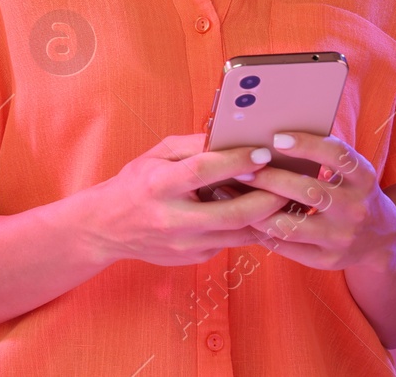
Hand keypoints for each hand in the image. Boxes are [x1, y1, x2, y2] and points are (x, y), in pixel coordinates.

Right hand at [78, 133, 291, 266]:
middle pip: (231, 213)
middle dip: (266, 199)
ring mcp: (185, 244)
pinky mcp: (194, 258)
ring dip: (265, 217)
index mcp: (159, 184)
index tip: (263, 153)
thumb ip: (192, 146)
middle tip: (287, 184)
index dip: (236, 161)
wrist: (108, 227)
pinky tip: (259, 214)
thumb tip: (229, 138)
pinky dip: (249, 228)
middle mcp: (172, 218)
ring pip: (238, 234)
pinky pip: (231, 242)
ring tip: (283, 200)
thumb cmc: (135, 183)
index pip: (203, 170)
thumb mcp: (156, 155)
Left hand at [240, 131, 395, 271]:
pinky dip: (262, 231)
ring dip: (258, 209)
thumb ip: (324, 156)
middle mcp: (356, 208)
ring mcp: (341, 238)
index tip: (277, 139)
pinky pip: (286, 246)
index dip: (307, 145)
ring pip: (291, 224)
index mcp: (364, 178)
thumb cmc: (352, 193)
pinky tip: (246, 217)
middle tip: (243, 170)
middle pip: (308, 191)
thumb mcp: (352, 172)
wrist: (381, 240)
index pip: (338, 156)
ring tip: (236, 195)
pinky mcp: (327, 260)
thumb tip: (273, 136)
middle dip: (270, 179)